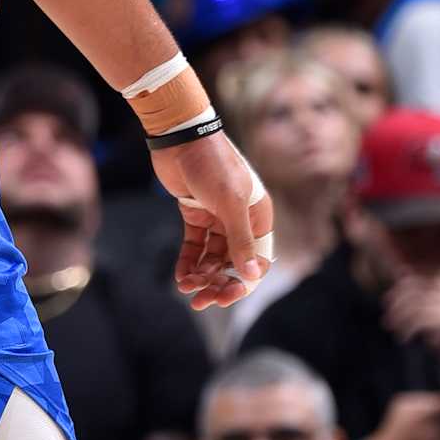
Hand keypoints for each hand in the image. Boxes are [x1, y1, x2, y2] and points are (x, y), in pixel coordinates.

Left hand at [153, 128, 273, 308]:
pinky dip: (188, 262)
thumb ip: (239, 240)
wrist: (180, 138)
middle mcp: (241, 220)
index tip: (224, 297)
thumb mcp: (230, 204)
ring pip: (212, 257)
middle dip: (218, 283)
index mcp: (259, 217)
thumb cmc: (212, 165)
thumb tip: (251, 275)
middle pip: (233, 263)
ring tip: (187, 288)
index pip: (256, 260)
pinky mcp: (195, 214)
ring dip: (201, 275)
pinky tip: (181, 278)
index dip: (243, 282)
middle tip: (201, 301)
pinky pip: (195, 246)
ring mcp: (218, 218)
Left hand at [380, 270, 439, 369]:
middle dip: (397, 304)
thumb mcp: (432, 310)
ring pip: (416, 305)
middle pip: (415, 291)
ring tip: (390, 328)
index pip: (416, 280)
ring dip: (399, 318)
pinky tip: (403, 338)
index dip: (399, 290)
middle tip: (386, 318)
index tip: (386, 301)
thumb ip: (420, 294)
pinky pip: (421, 319)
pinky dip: (408, 328)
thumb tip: (399, 271)